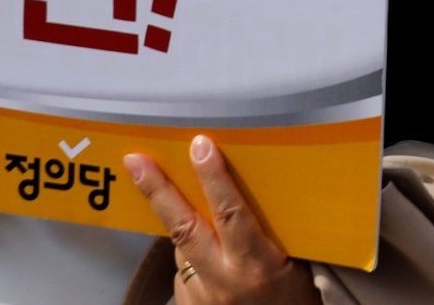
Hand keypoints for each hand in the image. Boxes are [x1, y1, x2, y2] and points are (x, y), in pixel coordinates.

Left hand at [124, 136, 315, 304]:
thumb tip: (243, 194)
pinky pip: (182, 273)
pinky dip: (191, 259)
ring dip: (183, 226)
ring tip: (193, 213)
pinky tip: (208, 259)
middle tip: (136, 161)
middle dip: (158, 190)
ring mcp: (201, 298)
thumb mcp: (297, 262)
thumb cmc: (296, 301)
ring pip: (181, 249)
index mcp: (256, 265)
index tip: (201, 145)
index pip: (229, 213)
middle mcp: (223, 281)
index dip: (213, 177)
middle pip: (184, 227)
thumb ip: (268, 232)